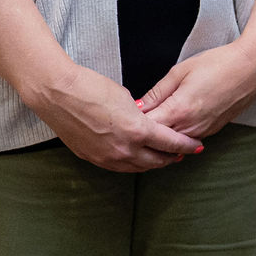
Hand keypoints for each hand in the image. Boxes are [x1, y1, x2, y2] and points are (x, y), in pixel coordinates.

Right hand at [23, 62, 201, 172]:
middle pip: (156, 161)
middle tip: (182, 153)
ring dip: (152, 163)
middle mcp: (125, 150)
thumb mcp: (126, 97)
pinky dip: (132, 164)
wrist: (59, 95)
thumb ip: (140, 114)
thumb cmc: (92, 88)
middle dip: (172, 157)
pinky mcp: (92, 159)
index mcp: (138, 131)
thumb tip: (145, 121)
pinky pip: (118, 167)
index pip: (170, 143)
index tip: (196, 146)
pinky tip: (136, 158)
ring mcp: (107, 158)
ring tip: (162, 158)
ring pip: (138, 167)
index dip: (186, 145)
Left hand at [137, 39, 255, 141]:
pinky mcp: (212, 131)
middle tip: (131, 127)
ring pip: (172, 144)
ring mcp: (202, 131)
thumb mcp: (181, 71)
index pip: (146, 127)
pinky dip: (176, 136)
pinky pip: (187, 139)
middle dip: (144, 135)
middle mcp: (190, 126)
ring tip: (151, 126)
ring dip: (160, 138)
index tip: (124, 117)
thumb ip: (158, 92)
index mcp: (179, 110)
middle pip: (157, 140)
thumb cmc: (219, 64)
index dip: (133, 123)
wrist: (252, 68)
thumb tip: (139, 106)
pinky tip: (172, 125)